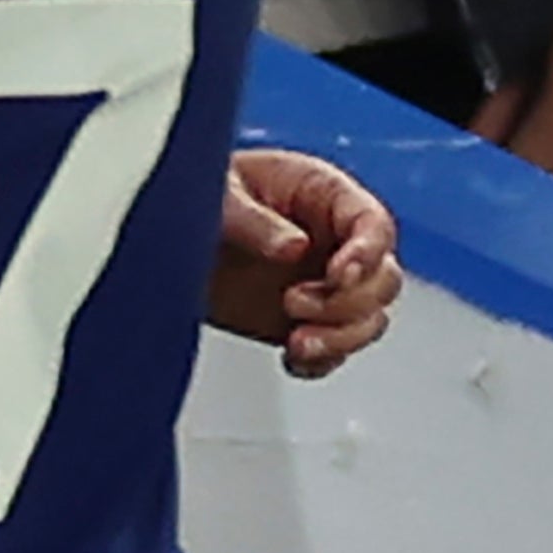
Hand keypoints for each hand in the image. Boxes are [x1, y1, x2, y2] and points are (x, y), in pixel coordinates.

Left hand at [212, 148, 402, 374]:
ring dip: (341, 338)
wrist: (169, 232)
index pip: (374, 225)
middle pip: (383, 281)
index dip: (367, 253)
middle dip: (349, 302)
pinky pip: (335, 351)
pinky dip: (321, 362)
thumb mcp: (223, 194)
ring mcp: (323, 285)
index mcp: (326, 196)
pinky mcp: (303, 321)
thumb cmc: (201, 190)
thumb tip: (294, 248)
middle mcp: (335, 243)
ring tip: (297, 341)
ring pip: (369, 320)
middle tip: (293, 302)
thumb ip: (256, 220)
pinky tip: (292, 357)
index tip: (338, 275)